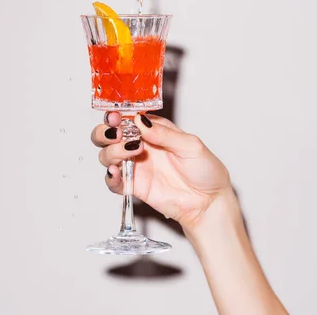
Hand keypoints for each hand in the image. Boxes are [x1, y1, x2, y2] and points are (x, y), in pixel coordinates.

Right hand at [91, 112, 231, 229]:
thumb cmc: (205, 170)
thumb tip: (140, 121)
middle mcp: (140, 145)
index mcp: (153, 130)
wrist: (210, 202)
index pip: (128, 117)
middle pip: (109, 135)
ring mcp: (135, 166)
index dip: (118, 114)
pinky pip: (114, 181)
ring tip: (130, 151)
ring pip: (107, 155)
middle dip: (106, 131)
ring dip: (112, 151)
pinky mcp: (134, 186)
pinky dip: (110, 176)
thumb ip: (164, 134)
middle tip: (116, 132)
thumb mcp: (190, 145)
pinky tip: (116, 172)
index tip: (116, 115)